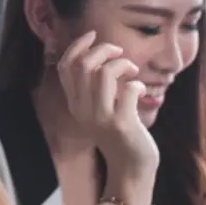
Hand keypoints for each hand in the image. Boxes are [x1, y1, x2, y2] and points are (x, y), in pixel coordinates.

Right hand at [56, 31, 159, 177]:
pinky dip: (137, 83)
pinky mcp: (122, 124)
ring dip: (122, 64)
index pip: (65, 66)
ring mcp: (102, 117)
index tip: (93, 35)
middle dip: (103, 50)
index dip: (77, 45)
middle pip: (84, 65)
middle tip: (119, 52)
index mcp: (75, 103)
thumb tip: (101, 54)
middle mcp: (83, 109)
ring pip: (104, 73)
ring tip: (132, 70)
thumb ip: (94, 88)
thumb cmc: (118, 134)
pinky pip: (129, 90)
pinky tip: (140, 89)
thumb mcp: (97, 110)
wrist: (130, 169)